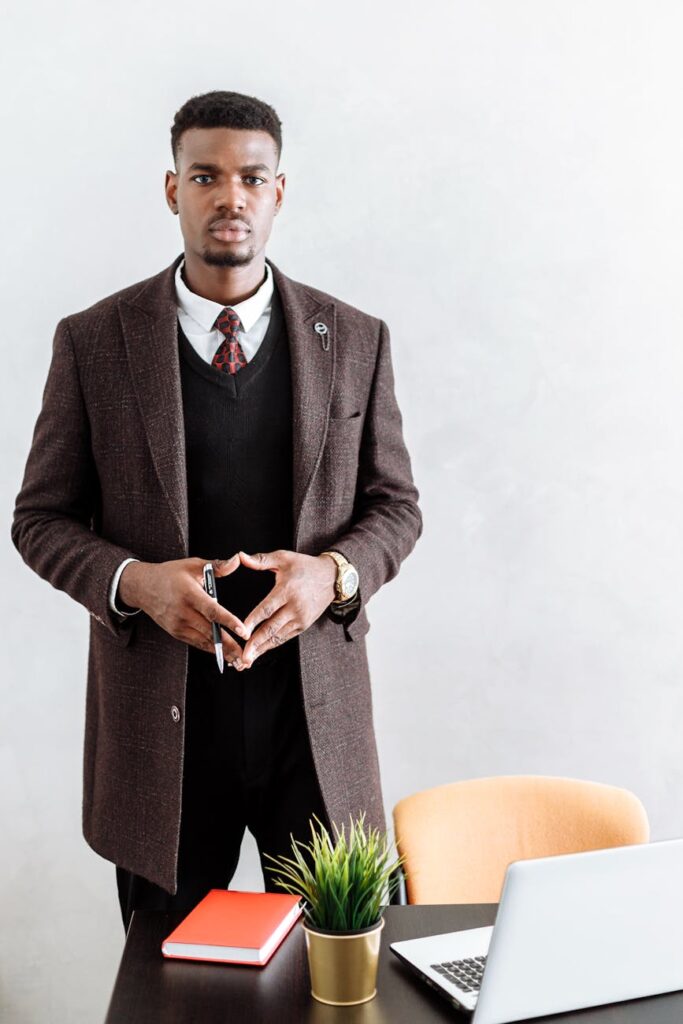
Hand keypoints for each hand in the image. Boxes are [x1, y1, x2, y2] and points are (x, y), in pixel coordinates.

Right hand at [119, 555, 249, 661]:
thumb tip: (237, 560)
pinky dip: (210, 649)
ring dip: (222, 652)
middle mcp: (183, 612)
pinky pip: (196, 642)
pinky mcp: (175, 632)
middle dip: (229, 644)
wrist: (143, 587)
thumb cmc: (170, 574)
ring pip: (203, 641)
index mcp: (189, 594)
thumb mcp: (193, 565)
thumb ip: (217, 565)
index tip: (243, 630)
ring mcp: (178, 625)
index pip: (212, 610)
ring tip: (239, 661)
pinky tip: (224, 655)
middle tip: (245, 655)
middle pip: (210, 631)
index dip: (228, 621)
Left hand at [234, 549, 336, 669]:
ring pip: (278, 637)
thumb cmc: (305, 566)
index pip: (267, 609)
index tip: (241, 632)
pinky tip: (261, 650)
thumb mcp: (284, 557)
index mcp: (287, 590)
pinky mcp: (304, 624)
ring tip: (248, 659)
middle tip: (243, 656)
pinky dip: (273, 645)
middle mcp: (295, 607)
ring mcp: (301, 618)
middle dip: (256, 644)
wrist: (332, 577)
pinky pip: (285, 637)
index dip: (253, 621)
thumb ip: (261, 560)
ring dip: (262, 649)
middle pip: (272, 629)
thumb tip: (240, 556)